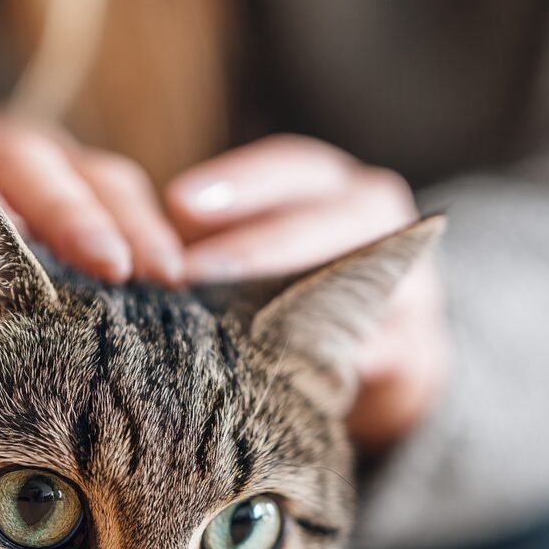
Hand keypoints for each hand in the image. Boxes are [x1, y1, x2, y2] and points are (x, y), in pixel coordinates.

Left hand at [165, 135, 448, 447]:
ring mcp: (411, 290)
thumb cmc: (298, 293)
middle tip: (196, 273)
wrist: (387, 356)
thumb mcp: (259, 257)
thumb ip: (212, 246)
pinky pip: (381, 356)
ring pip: (369, 285)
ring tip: (231, 331)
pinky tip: (275, 378)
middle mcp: (387, 230)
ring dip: (299, 306)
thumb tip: (132, 249)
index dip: (244, 183)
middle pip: (345, 217)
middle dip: (268, 244)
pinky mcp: (416, 353)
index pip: (296, 170)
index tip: (178, 203)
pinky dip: (330, 365)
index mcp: (340, 192)